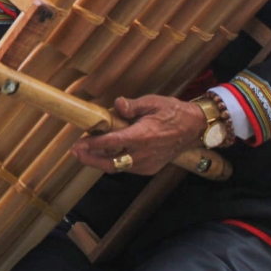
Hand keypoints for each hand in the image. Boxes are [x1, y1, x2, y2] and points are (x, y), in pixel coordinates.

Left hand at [71, 95, 207, 175]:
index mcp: (143, 136)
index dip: (93, 145)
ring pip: (118, 167)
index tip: (78, 145)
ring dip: (100, 160)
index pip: (112, 143)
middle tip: (76, 152)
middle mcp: (144, 154)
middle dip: (90, 159)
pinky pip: (127, 168)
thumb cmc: (172, 112)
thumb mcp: (152, 102)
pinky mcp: (150, 168)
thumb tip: (117, 105)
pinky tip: (105, 153)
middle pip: (111, 163)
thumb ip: (132, 106)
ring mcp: (148, 164)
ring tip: (86, 151)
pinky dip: (114, 161)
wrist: (194, 128)